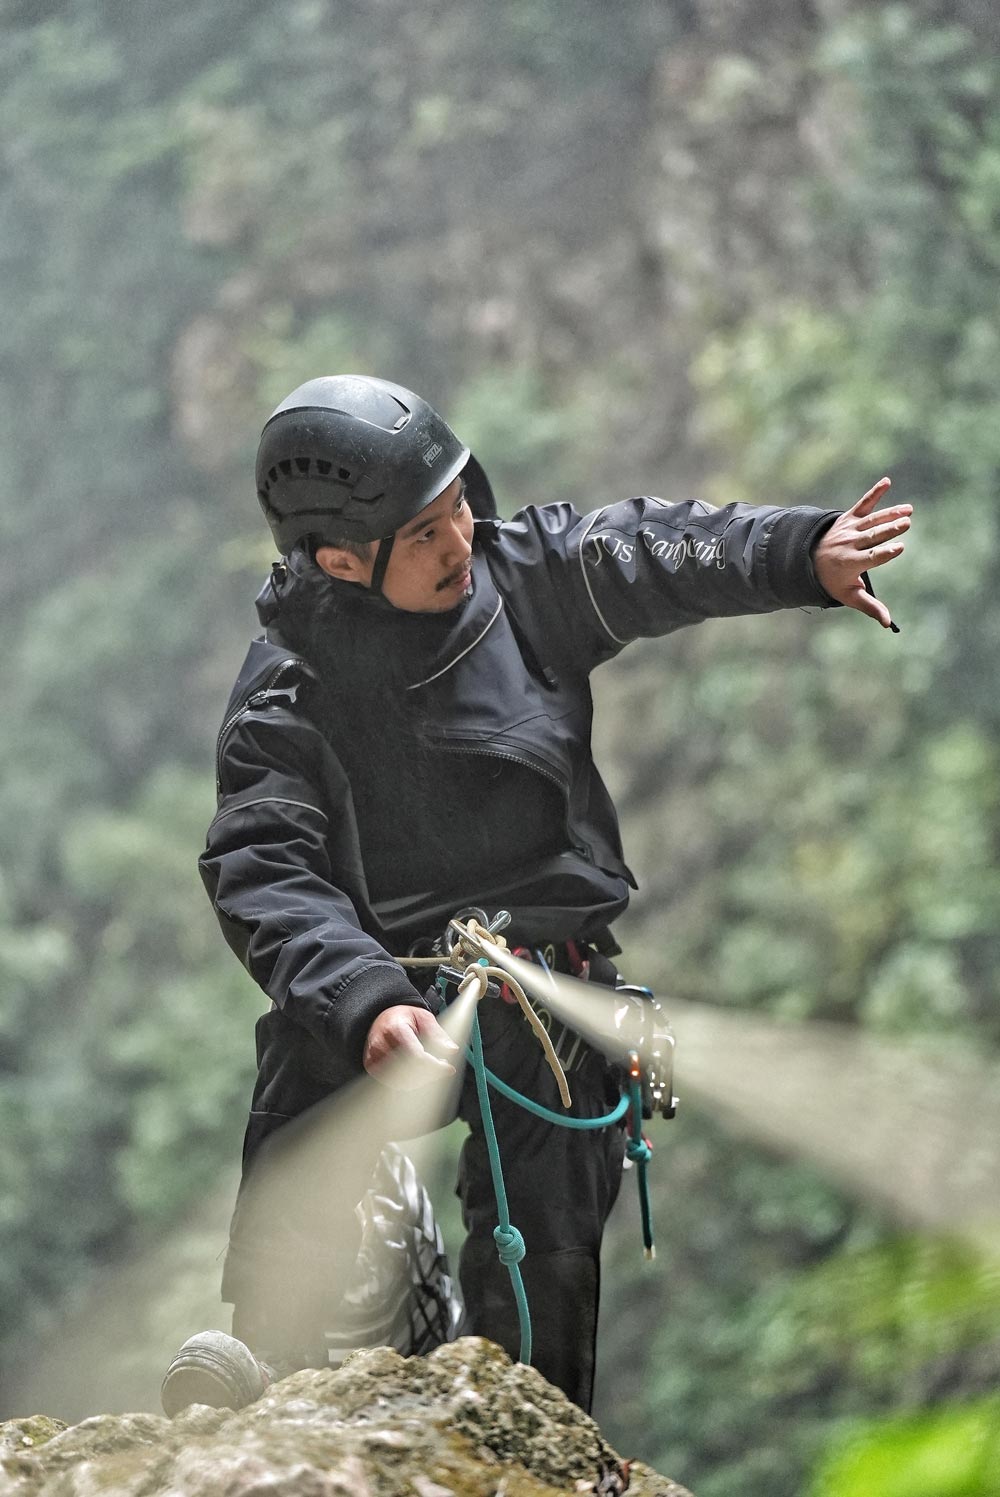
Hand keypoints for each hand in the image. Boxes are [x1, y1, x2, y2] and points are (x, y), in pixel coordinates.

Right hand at [362, 1004, 459, 1089]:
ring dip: (422, 1079)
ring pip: (403, 1082)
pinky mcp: (372, 1067)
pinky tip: (419, 1072)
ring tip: (431, 1067)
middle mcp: (381, 1045)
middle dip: (431, 1073)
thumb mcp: (423, 1017)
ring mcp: (374, 1058)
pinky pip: (395, 1083)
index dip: (434, 1066)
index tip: (449, 1068)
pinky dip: (411, 1082)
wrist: (381, 1018)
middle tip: (442, 1066)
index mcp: (394, 1029)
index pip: (416, 1056)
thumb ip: (437, 1034)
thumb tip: (452, 1049)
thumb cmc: (402, 1018)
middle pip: (410, 1071)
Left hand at [812, 477, 910, 628]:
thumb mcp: (849, 596)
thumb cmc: (834, 581)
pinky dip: (874, 493)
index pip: (870, 558)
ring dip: (890, 514)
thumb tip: (888, 623)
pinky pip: (862, 504)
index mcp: (850, 564)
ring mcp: (848, 529)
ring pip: (871, 521)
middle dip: (889, 530)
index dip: (884, 553)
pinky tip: (887, 482)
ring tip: (908, 510)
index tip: (899, 548)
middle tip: (907, 524)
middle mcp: (849, 545)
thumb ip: (869, 607)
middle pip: (872, 536)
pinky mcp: (848, 518)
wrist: (809, 560)